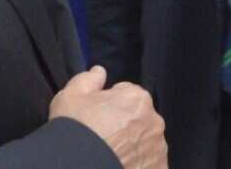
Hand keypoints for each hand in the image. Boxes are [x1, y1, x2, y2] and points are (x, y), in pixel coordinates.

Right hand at [50, 65, 167, 168]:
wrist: (77, 166)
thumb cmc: (75, 128)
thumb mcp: (71, 95)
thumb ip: (89, 79)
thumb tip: (100, 71)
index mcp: (138, 98)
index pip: (126, 96)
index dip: (110, 106)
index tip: (98, 118)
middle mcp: (155, 121)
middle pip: (139, 120)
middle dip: (125, 127)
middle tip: (103, 139)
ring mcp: (158, 148)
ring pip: (145, 143)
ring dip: (133, 147)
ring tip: (110, 155)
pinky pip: (149, 164)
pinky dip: (138, 165)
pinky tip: (119, 165)